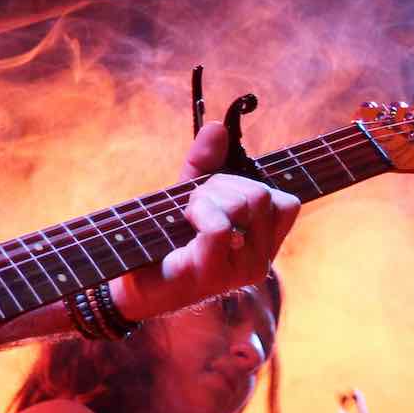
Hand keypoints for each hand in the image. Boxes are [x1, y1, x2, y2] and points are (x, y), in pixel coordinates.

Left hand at [123, 121, 301, 316]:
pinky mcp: (214, 275)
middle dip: (221, 185)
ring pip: (244, 204)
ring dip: (208, 197)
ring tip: (187, 216)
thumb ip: (205, 164)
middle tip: (192, 205)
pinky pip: (220, 226)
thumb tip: (217, 127)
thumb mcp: (186, 196)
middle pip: (261, 195)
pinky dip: (201, 213)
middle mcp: (260, 261)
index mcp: (262, 245)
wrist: (127, 285)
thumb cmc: (160, 241)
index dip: (247, 183)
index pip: (286, 202)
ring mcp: (241, 271)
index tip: (213, 191)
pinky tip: (186, 224)